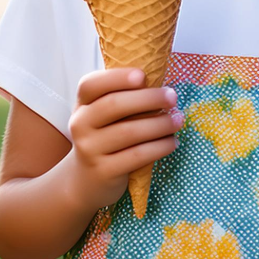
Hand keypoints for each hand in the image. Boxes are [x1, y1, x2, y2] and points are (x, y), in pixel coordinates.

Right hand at [66, 67, 183, 209]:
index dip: (116, 78)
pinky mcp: (103, 171)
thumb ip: (123, 98)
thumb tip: (162, 84)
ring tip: (178, 120)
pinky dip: (159, 147)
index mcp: (82, 104)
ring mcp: (89, 149)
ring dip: (160, 124)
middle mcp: (80, 124)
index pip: (91, 84)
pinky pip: (137, 155)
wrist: (85, 181)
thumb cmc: (105, 138)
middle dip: (148, 98)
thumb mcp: (104, 116)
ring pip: (129, 132)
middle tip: (173, 97)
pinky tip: (173, 142)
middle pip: (114, 105)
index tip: (143, 76)